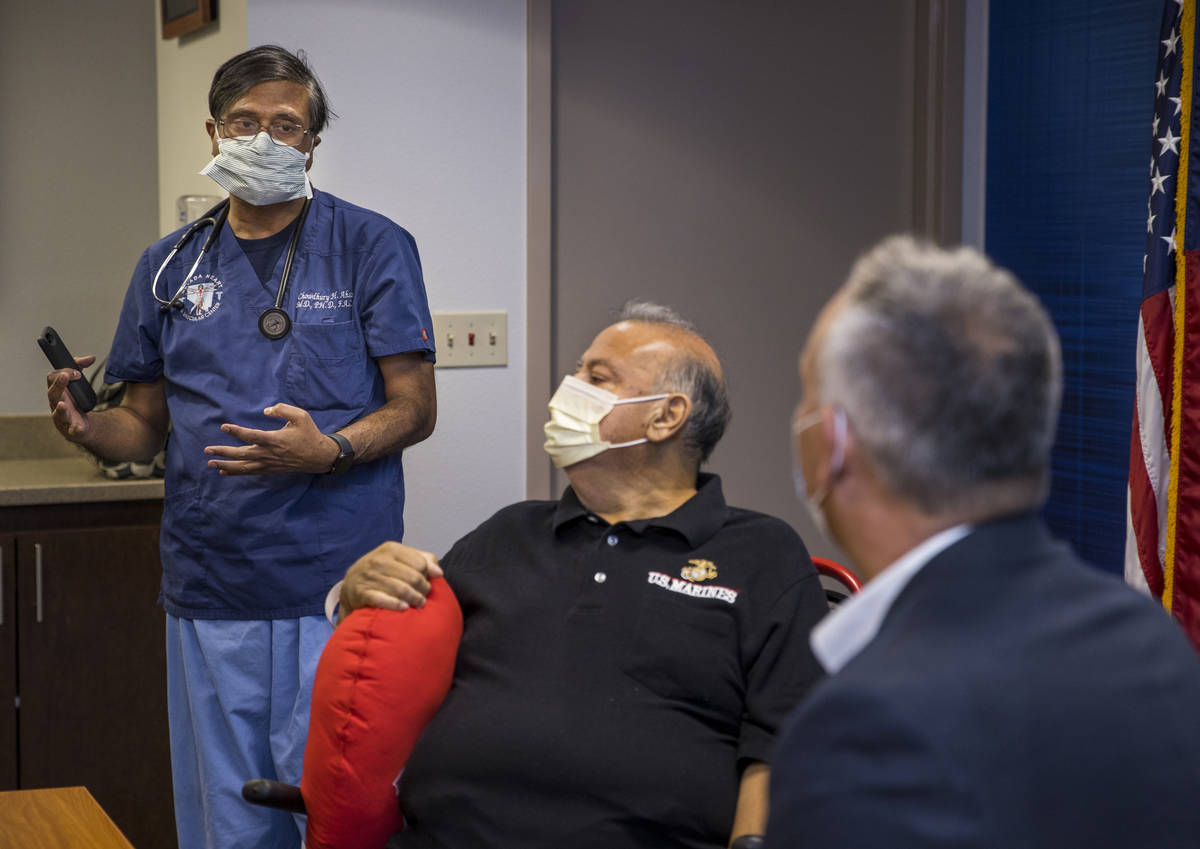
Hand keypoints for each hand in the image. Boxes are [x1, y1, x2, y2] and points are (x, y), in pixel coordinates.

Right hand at [46, 355, 95, 440]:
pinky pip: (73, 430)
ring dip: (61, 408)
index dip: (63, 372)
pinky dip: (76, 428)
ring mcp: (63, 418)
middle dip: (59, 385)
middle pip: (53, 394)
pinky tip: (79, 427)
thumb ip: (81, 368)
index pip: (52, 379)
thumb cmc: (74, 403)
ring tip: (63, 404)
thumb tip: (91, 358)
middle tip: (67, 375)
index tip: (78, 371)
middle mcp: (56, 404)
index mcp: (56, 392)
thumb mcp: (76, 383)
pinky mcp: (73, 430)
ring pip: (59, 413)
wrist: (81, 426)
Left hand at [204, 403, 337, 474]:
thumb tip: (266, 410)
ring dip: (226, 465)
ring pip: (243, 466)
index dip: (236, 431)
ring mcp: (268, 463)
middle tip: (207, 450)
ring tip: (210, 463)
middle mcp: (268, 453)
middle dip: (223, 452)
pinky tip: (224, 471)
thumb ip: (283, 409)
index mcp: (274, 439)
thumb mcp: (301, 416)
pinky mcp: (270, 469)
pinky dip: (236, 472)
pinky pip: (250, 472)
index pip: (251, 435)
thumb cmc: (309, 434)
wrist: (318, 456)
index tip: (223, 427)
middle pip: (241, 454)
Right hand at [341, 542, 443, 616]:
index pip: (420, 563)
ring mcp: (369, 576)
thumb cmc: (382, 571)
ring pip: (401, 589)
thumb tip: (438, 572)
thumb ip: (422, 560)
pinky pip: (382, 599)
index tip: (427, 583)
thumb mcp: (400, 559)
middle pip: (413, 577)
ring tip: (419, 605)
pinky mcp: (361, 592)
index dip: (428, 576)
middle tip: (424, 598)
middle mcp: (379, 560)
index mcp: (391, 549)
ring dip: (414, 599)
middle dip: (423, 590)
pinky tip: (404, 608)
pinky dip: (396, 605)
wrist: (352, 583)